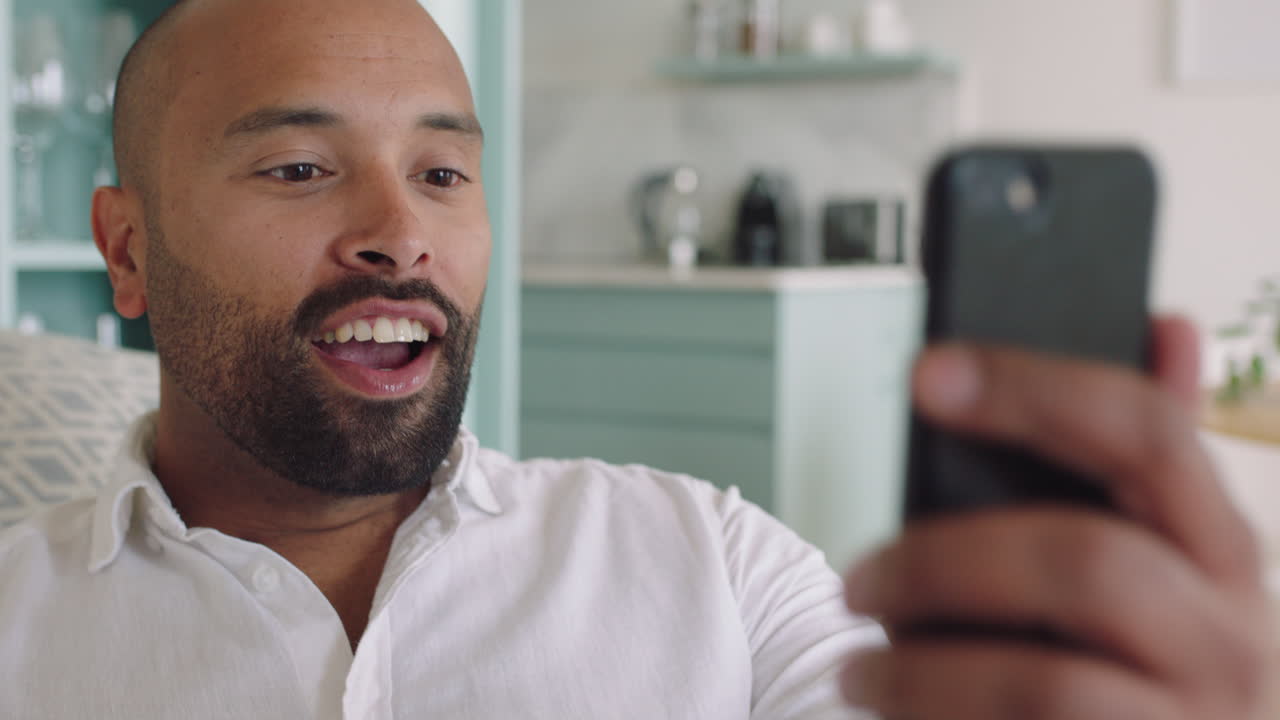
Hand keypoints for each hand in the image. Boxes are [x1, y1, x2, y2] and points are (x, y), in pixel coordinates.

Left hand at [840, 316, 1279, 718]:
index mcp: (1223, 548)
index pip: (1148, 433)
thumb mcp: (1161, 560)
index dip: (1033, 390)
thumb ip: (1144, 460)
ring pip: (1045, 685)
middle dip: (944, 563)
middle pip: (1085, 562)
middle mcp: (1229, 635)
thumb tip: (1165, 324)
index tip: (926, 374)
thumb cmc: (1145, 659)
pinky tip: (896, 715)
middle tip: (855, 582)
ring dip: (922, 672)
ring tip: (857, 671)